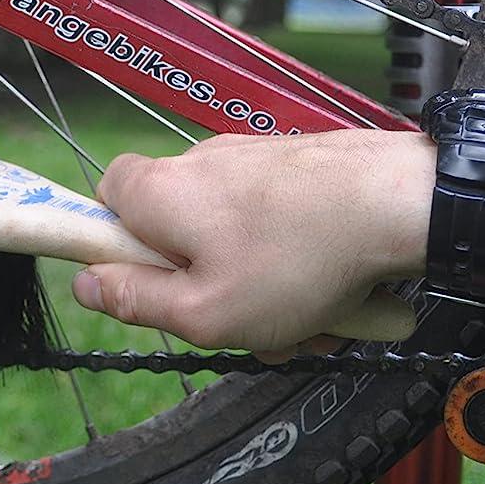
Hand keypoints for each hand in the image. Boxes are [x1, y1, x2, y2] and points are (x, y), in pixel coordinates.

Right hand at [71, 129, 432, 355]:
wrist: (400, 203)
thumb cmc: (297, 262)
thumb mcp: (203, 312)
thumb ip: (136, 301)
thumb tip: (84, 284)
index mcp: (162, 192)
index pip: (105, 196)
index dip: (117, 243)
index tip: (146, 283)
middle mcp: (201, 162)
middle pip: (179, 231)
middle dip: (206, 286)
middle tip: (241, 325)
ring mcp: (256, 158)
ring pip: (237, 237)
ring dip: (261, 287)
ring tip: (306, 323)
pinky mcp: (302, 163)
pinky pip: (281, 225)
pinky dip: (299, 263)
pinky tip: (334, 295)